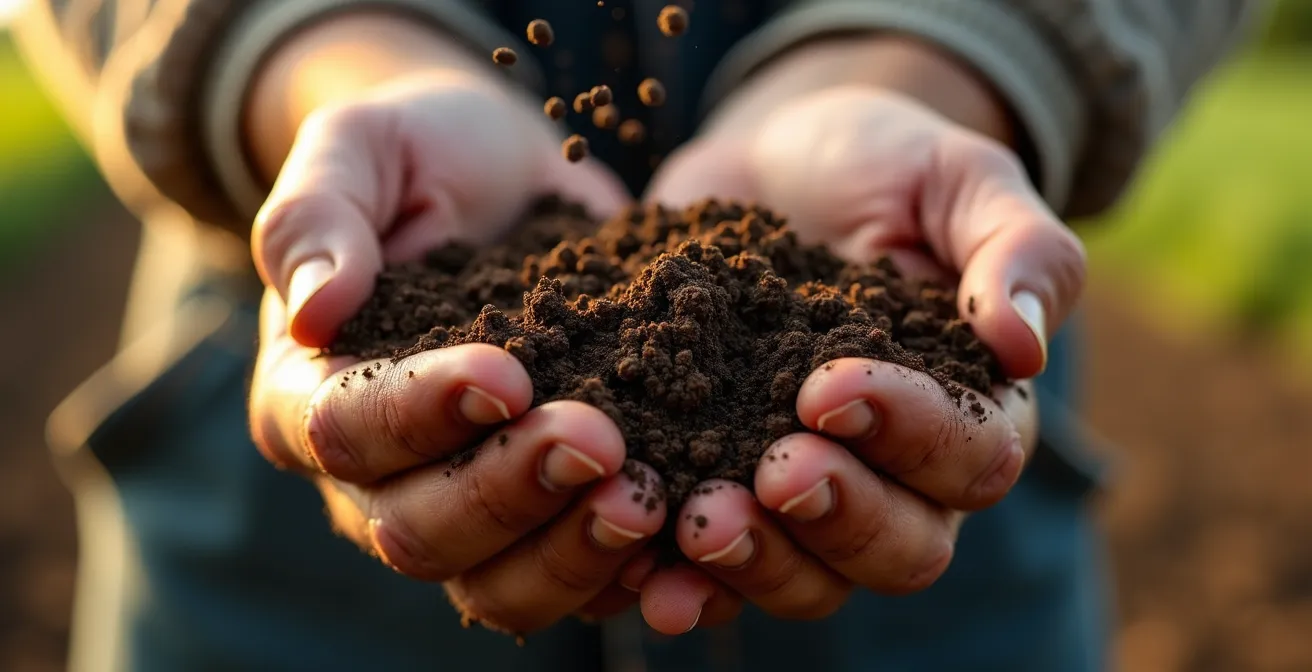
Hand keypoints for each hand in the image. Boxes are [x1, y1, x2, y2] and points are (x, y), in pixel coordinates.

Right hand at [247, 72, 664, 633]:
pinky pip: (575, 579)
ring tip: (650, 496)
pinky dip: (628, 569)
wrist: (504, 178)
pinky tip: (685, 526)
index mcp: (310, 393)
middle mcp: (376, 475)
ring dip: (574, 551)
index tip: (508, 374)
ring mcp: (463, 506)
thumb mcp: (360, 147)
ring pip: (497, 586)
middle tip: (602, 441)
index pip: (347, 429)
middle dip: (513, 491)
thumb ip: (318, 216)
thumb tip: (314, 310)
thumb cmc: (421, 154)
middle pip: (420, 530)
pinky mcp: (545, 514)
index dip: (424, 413)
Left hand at [635, 63, 1082, 628]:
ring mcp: (806, 493)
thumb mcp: (960, 178)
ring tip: (697, 524)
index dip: (909, 436)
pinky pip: (712, 569)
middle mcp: (899, 474)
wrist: (773, 164)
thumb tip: (1023, 345)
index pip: (971, 456)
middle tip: (771, 473)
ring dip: (756, 564)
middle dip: (837, 519)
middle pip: (899, 549)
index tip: (829, 389)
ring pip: (809, 579)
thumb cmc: (885, 166)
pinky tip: (639, 574)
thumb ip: (1016, 248)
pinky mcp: (721, 486)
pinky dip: (680, 580)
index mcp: (973, 406)